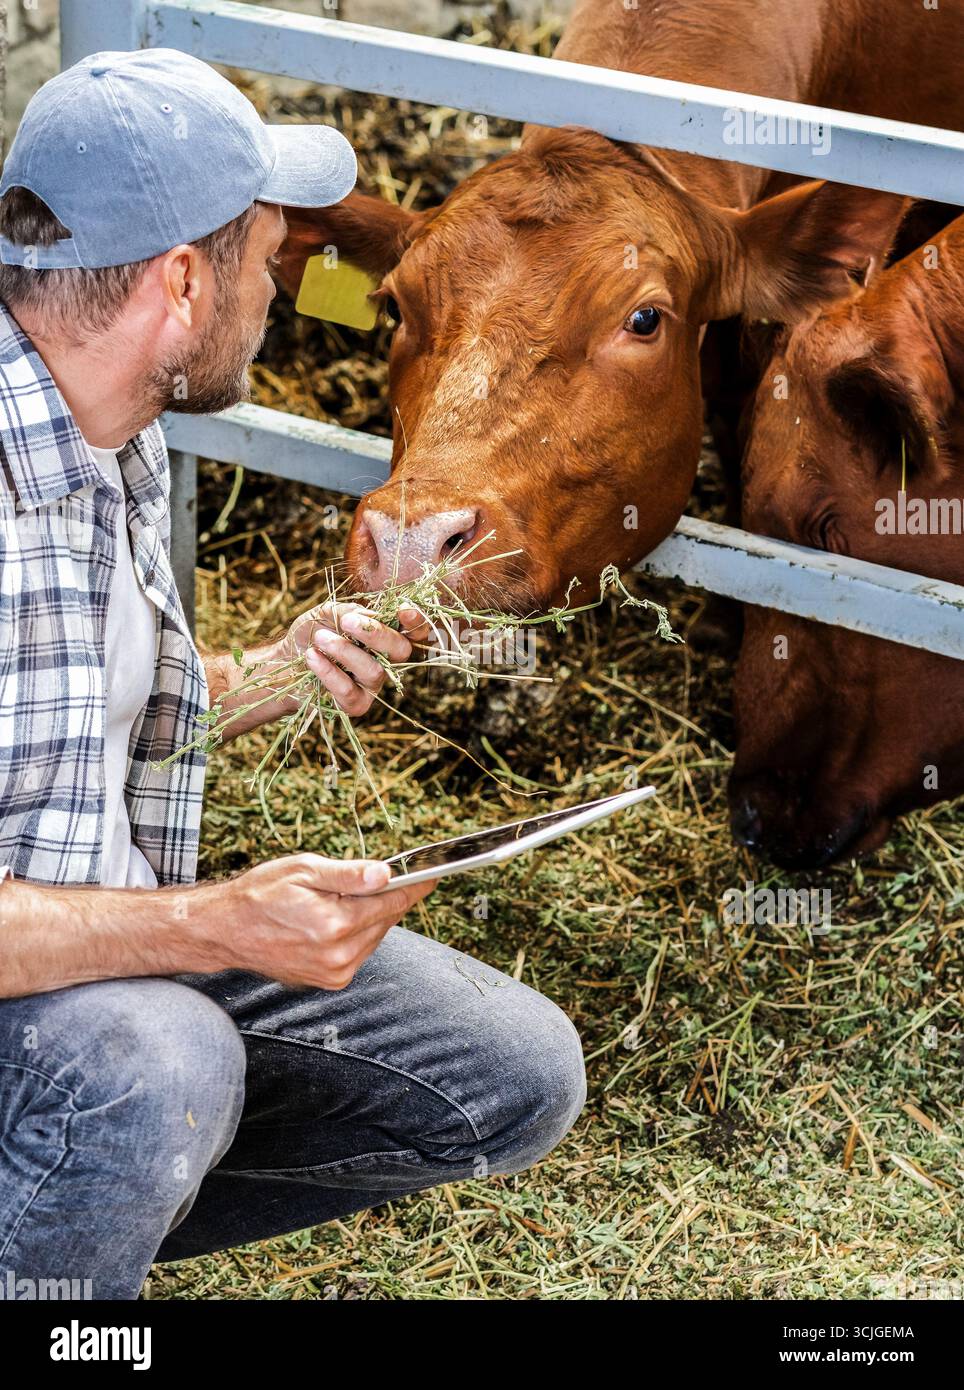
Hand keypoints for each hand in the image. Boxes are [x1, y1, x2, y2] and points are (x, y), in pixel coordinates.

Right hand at [203, 854, 436, 989]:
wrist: (226, 930)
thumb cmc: (260, 894)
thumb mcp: (303, 870)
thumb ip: (348, 874)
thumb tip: (385, 874)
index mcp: (333, 924)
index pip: (391, 902)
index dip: (414, 886)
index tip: (432, 875)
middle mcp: (338, 955)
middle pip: (386, 920)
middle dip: (387, 898)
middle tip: (379, 877)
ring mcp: (335, 972)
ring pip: (374, 937)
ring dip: (371, 916)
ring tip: (345, 899)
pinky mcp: (330, 981)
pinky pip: (360, 951)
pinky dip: (358, 934)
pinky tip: (338, 920)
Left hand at [279, 601, 424, 716]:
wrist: (286, 661)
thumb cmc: (312, 633)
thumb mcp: (327, 613)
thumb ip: (348, 611)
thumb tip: (369, 616)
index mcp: (385, 636)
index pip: (413, 632)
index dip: (416, 622)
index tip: (403, 611)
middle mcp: (385, 661)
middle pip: (401, 650)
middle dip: (376, 634)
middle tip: (348, 622)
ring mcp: (372, 686)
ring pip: (374, 671)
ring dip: (344, 651)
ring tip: (319, 638)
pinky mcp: (356, 705)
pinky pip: (349, 691)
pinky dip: (328, 672)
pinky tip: (312, 657)